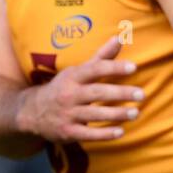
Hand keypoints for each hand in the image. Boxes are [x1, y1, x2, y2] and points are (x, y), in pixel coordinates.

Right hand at [15, 36, 142, 142]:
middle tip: (141, 94)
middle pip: (97, 92)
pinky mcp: (67, 131)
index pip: (95, 69)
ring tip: (136, 113)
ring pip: (95, 114)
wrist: (32, 111)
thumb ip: (100, 57)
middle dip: (120, 93)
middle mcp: (69, 94)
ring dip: (117, 114)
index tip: (133, 67)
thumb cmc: (62, 88)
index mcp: (73, 77)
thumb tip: (119, 38)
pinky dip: (104, 134)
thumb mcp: (77, 71)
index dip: (114, 67)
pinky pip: (88, 134)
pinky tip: (120, 132)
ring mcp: (67, 114)